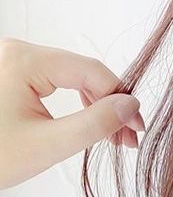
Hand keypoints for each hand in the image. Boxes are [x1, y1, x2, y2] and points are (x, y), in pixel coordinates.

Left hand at [0, 38, 144, 189]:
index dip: (122, 100)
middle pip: (84, 73)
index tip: (137, 129)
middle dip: (111, 105)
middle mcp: (19, 51)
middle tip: (128, 138)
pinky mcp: (12, 74)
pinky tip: (90, 125)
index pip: (92, 72)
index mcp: (25, 60)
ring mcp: (14, 61)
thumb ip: (95, 123)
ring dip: (97, 106)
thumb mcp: (48, 145)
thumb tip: (132, 106)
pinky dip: (77, 104)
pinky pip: (57, 83)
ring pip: (73, 78)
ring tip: (113, 136)